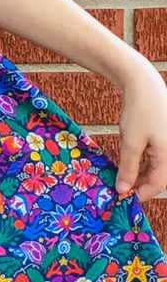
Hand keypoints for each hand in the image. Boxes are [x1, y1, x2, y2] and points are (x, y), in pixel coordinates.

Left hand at [114, 64, 166, 202]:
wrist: (143, 83)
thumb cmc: (139, 111)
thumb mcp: (131, 142)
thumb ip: (128, 168)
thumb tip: (123, 190)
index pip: (158, 184)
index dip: (141, 193)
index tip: (122, 198)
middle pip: (157, 176)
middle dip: (138, 184)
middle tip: (118, 188)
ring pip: (155, 166)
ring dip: (138, 173)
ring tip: (120, 177)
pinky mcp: (162, 136)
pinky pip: (153, 155)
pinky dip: (140, 161)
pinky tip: (126, 164)